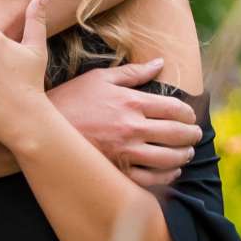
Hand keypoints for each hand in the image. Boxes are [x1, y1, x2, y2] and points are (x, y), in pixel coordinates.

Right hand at [49, 60, 200, 190]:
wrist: (44, 126)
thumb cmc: (72, 98)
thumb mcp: (101, 78)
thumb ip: (133, 72)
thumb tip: (160, 62)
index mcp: (131, 102)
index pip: (174, 108)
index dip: (188, 113)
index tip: (190, 116)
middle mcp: (132, 127)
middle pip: (176, 134)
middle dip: (192, 135)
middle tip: (196, 136)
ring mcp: (125, 151)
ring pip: (168, 158)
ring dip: (183, 156)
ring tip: (187, 153)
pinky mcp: (117, 169)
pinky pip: (150, 178)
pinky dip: (166, 176)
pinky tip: (171, 172)